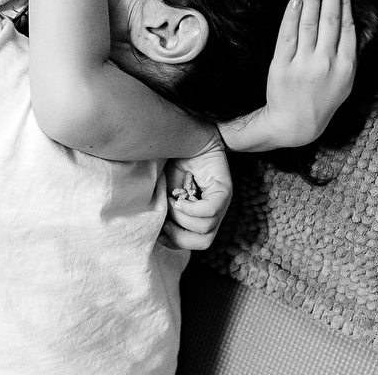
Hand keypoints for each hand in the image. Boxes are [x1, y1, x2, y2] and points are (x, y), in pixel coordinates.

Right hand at [160, 134, 231, 249]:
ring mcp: (222, 202)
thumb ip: (161, 211)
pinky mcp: (224, 189)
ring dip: (182, 219)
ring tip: (171, 202)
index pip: (192, 242)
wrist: (182, 135)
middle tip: (164, 221)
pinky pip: (211, 210)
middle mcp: (214, 212)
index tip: (157, 229)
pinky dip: (192, 210)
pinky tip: (179, 199)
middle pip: (203, 242)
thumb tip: (153, 234)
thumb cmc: (170, 162)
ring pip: (206, 229)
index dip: (172, 241)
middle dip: (178, 236)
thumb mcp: (161, 191)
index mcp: (199, 215)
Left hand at [264, 0, 355, 147]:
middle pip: (330, 21)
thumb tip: (347, 19)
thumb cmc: (321, 98)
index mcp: (345, 66)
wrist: (294, 124)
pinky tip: (296, 0)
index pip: (347, 27)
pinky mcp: (281, 66)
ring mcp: (303, 65)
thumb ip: (347, 52)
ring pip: (309, 24)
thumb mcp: (344, 79)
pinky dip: (292, 16)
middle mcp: (326, 64)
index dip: (345, 3)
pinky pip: (287, 36)